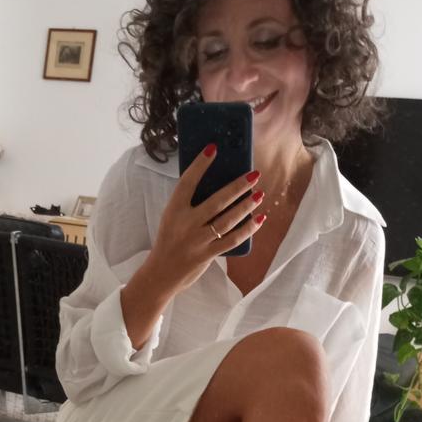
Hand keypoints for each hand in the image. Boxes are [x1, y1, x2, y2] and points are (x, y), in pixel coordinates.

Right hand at [147, 144, 266, 294]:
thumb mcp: (172, 218)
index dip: (200, 165)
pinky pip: (232, 240)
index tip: (213, 148)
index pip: (187, 182)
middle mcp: (186, 224)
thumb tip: (217, 185)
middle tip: (254, 175)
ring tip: (260, 194)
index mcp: (174, 210)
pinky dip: (248, 229)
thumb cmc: (169, 240)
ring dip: (246, 206)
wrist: (161, 273)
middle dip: (238, 187)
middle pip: (216, 202)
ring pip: (227, 220)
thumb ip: (189, 204)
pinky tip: (259, 220)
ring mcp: (197, 240)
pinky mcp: (207, 255)